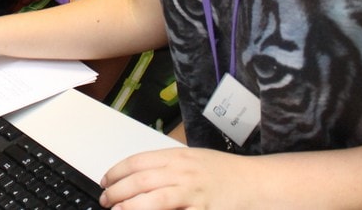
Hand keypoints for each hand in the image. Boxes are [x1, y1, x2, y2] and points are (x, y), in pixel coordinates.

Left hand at [99, 147, 249, 209]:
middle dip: (116, 191)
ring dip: (129, 206)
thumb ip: (166, 166)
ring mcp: (192, 194)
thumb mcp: (192, 159)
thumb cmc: (225, 173)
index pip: (137, 162)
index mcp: (177, 157)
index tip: (105, 181)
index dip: (116, 172)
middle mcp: (182, 173)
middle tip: (105, 200)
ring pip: (153, 199)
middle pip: (140, 181)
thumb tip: (138, 175)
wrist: (256, 183)